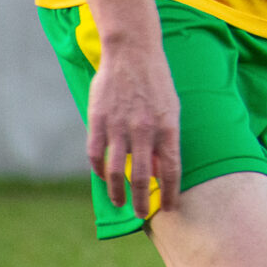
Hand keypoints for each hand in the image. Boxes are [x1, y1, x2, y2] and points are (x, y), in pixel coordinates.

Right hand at [84, 41, 182, 217]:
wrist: (133, 52)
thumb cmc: (156, 82)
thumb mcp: (171, 108)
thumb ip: (165, 139)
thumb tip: (160, 170)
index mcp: (167, 126)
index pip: (171, 168)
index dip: (170, 191)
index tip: (169, 206)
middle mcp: (144, 129)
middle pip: (143, 176)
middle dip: (143, 201)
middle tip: (141, 214)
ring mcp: (119, 125)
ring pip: (116, 170)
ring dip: (117, 192)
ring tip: (119, 202)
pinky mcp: (99, 120)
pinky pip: (95, 154)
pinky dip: (97, 170)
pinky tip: (102, 176)